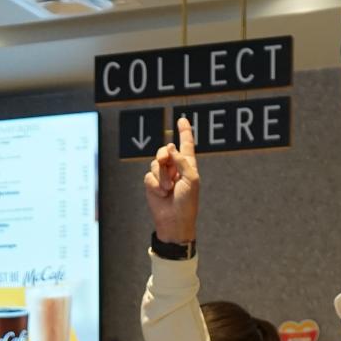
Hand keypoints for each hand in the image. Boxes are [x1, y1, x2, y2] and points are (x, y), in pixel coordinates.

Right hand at [142, 115, 199, 242]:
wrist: (174, 220)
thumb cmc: (187, 202)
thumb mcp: (191, 179)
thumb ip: (182, 161)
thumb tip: (170, 148)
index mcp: (188, 165)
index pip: (186, 145)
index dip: (184, 132)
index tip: (182, 120)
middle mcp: (174, 168)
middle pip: (165, 150)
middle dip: (164, 155)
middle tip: (165, 161)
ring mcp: (162, 175)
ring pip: (156, 163)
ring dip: (162, 176)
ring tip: (169, 189)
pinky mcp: (152, 184)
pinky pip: (149, 175)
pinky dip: (155, 184)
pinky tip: (161, 194)